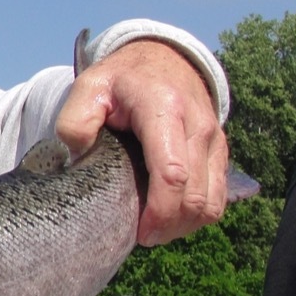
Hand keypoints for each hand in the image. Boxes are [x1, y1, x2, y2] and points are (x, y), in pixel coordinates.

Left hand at [56, 39, 228, 246]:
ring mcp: (215, 141)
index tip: (139, 232)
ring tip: (153, 230)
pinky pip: (219, 197)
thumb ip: (75, 120)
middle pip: (196, 196)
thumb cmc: (121, 78)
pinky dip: (197, 216)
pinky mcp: (220, 152)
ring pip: (213, 202)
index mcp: (164, 110)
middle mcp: (198, 126)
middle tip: (140, 236)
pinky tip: (169, 217)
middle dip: (169, 226)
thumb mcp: (88, 87)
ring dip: (185, 226)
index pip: (173, 173)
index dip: (160, 211)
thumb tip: (76, 158)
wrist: (162, 59)